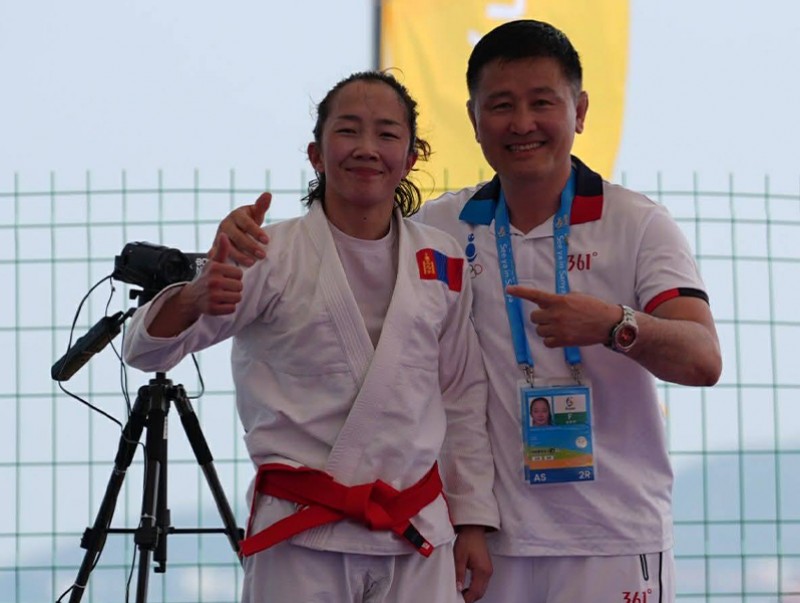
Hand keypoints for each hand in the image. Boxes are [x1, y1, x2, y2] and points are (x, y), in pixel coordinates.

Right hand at [146, 233, 243, 336]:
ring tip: (221, 295)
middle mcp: (213, 281)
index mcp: (215, 268)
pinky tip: (219, 303)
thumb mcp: (213, 263)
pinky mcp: (212, 309)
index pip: (239, 274)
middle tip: (223, 288)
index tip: (225, 277)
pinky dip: (228, 308)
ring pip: (237, 298)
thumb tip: (224, 234)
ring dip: (232, 298)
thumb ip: (222, 249)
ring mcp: (212, 296)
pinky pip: (231, 308)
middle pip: (240, 286)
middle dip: (234, 288)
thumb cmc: (207, 278)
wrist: (192, 297)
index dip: (234, 277)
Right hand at [210, 192, 271, 265]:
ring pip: (228, 247)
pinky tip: (226, 267)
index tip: (267, 240)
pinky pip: (216, 254)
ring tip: (252, 263)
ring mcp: (219, 236)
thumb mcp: (254, 213)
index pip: (246, 223)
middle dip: (250, 246)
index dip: (256, 232)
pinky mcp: (215, 246)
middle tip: (263, 255)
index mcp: (236, 215)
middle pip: (237, 236)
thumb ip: (261, 206)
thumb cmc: (248, 221)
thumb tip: (268, 194)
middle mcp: (226, 225)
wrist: (232, 228)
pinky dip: (219, 259)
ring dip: (239, 256)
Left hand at [454, 526, 491, 602]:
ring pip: (482, 588)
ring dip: (473, 593)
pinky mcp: (487, 567)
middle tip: (459, 598)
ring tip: (461, 593)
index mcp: (482, 570)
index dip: (467, 598)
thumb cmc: (467, 540)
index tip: (458, 600)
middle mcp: (488, 571)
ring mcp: (488, 569)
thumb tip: (458, 588)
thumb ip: (459, 574)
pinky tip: (468, 586)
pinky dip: (476, 587)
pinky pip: (483, 582)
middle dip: (470, 598)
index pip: (475, 592)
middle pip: (480, 592)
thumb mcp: (459, 557)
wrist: (474, 530)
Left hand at [505, 285, 620, 347]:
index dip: (520, 292)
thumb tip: (546, 303)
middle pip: (534, 317)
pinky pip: (547, 342)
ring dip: (546, 329)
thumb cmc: (593, 307)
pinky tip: (560, 335)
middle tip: (552, 317)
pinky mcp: (563, 341)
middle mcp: (555, 314)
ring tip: (560, 326)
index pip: (535, 295)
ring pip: (539, 331)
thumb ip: (558, 299)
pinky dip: (551, 340)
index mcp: (558, 300)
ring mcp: (558, 329)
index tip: (508, 289)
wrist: (607, 323)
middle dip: (541, 317)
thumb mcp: (575, 297)